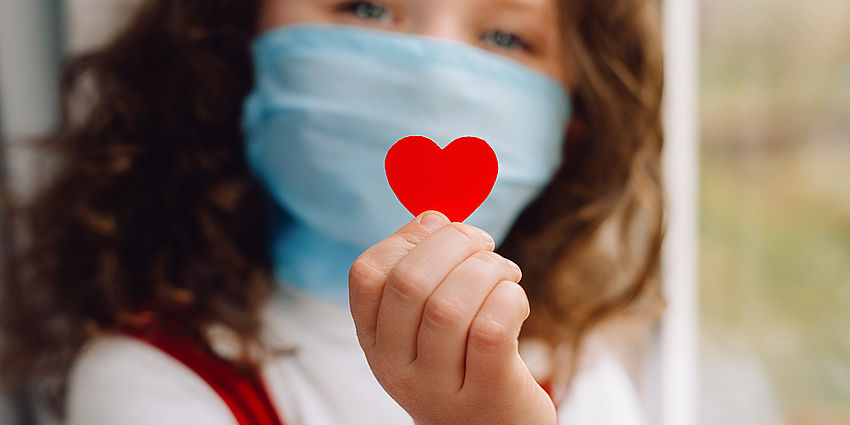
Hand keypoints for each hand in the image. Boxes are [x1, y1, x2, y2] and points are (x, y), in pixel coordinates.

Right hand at [348, 211, 555, 424]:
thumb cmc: (463, 363)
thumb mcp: (426, 324)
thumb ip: (423, 272)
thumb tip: (432, 219)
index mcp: (375, 341)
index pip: (366, 274)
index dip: (408, 238)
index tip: (442, 231)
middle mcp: (396, 368)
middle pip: (409, 282)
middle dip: (455, 243)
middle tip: (484, 246)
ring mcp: (438, 387)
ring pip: (451, 305)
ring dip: (489, 270)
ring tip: (505, 273)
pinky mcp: (486, 395)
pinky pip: (491, 331)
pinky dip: (509, 299)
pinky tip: (516, 301)